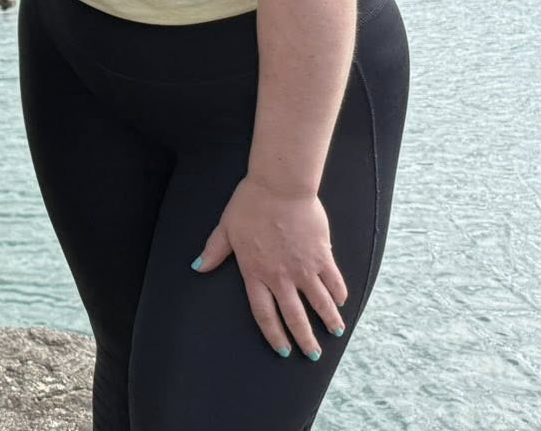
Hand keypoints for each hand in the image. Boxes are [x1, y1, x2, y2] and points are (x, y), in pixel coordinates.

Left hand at [194, 176, 347, 359]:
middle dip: (304, 338)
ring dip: (328, 321)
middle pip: (294, 316)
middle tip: (313, 354)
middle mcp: (281, 276)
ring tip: (335, 332)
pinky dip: (339, 294)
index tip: (283, 350)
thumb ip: (214, 251)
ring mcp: (304, 267)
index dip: (274, 335)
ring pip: (319, 303)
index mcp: (255, 272)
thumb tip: (198, 268)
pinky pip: (334, 281)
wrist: (280, 186)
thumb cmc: (249, 204)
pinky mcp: (322, 255)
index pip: (264, 313)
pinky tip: (342, 303)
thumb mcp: (226, 228)